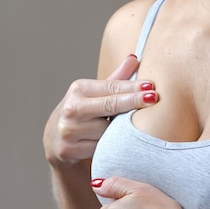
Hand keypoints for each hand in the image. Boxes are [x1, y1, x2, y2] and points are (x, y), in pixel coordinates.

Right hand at [43, 55, 158, 166]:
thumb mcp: (96, 94)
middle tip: (154, 98)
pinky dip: (108, 147)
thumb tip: (134, 58)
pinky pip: (101, 149)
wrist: (56, 140)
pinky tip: (111, 145)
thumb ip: (116, 80)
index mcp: (78, 89)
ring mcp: (68, 130)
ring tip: (120, 130)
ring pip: (107, 131)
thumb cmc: (84, 113)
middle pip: (110, 105)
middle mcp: (71, 108)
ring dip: (119, 131)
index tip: (150, 87)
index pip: (111, 87)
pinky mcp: (68, 150)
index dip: (132, 88)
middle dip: (133, 102)